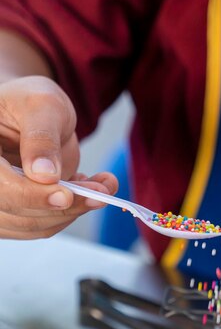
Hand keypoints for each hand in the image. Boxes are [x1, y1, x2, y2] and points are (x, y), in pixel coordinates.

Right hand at [0, 76, 117, 237]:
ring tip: (101, 187)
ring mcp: (2, 200)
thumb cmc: (31, 102)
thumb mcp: (42, 106)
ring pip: (33, 225)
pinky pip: (45, 226)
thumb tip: (44, 175)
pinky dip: (72, 213)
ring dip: (73, 212)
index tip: (65, 195)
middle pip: (16, 212)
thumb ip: (42, 138)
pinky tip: (88, 191)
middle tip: (99, 192)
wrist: (38, 116)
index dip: (30, 195)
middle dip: (62, 207)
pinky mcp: (20, 213)